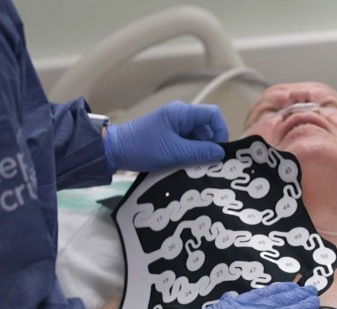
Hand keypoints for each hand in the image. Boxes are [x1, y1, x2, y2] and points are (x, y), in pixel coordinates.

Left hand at [104, 101, 228, 171]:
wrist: (114, 151)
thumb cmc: (142, 147)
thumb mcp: (174, 152)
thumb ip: (200, 152)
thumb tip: (221, 153)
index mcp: (182, 113)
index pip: (213, 114)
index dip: (221, 131)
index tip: (220, 151)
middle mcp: (181, 116)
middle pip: (208, 128)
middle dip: (211, 145)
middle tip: (209, 164)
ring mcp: (175, 126)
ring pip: (199, 138)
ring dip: (201, 152)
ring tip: (197, 167)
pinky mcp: (170, 136)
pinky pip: (189, 143)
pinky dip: (191, 154)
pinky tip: (188, 166)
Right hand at [176, 283, 318, 308]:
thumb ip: (221, 308)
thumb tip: (230, 298)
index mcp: (234, 305)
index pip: (262, 295)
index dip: (280, 290)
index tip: (292, 286)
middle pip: (278, 301)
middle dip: (296, 295)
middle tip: (311, 290)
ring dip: (302, 307)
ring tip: (314, 302)